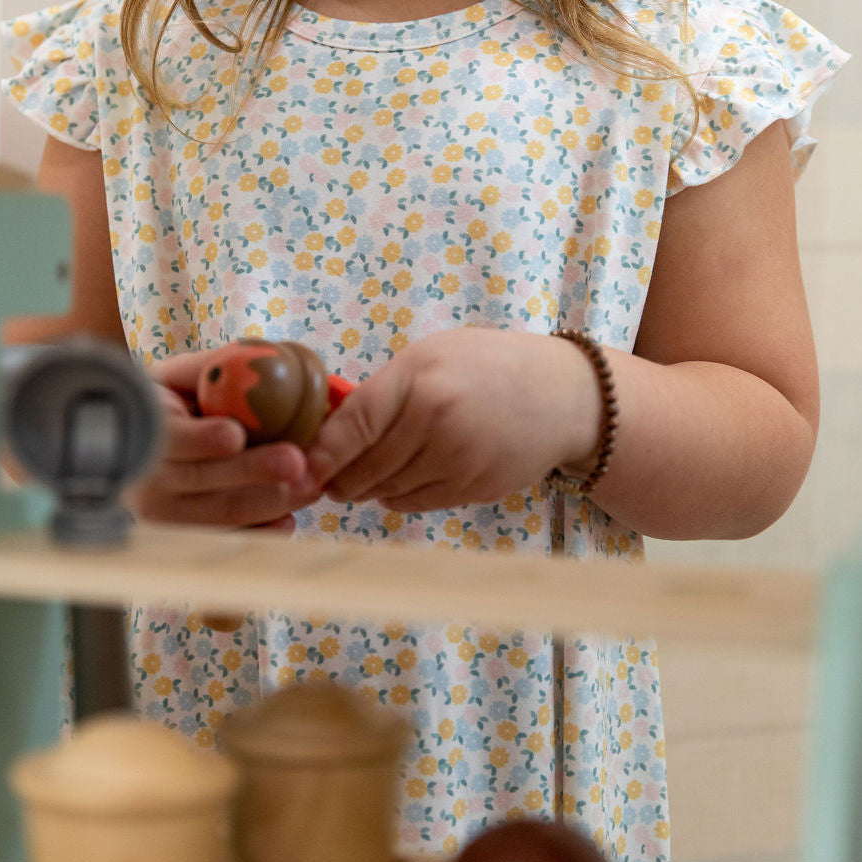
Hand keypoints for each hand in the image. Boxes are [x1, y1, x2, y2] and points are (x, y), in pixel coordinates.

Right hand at [130, 349, 321, 527]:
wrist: (145, 451)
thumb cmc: (171, 405)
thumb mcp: (178, 376)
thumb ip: (207, 367)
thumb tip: (255, 357)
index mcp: (143, 432)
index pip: (168, 438)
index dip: (201, 439)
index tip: (235, 435)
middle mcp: (145, 482)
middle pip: (202, 479)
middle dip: (253, 471)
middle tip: (296, 461)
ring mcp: (166, 517)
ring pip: (221, 513)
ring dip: (270, 501)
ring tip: (309, 486)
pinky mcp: (189, 539)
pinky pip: (230, 539)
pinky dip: (262, 531)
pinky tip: (289, 518)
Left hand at [305, 329, 600, 512]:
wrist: (563, 396)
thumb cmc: (486, 367)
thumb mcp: (430, 357)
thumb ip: (381, 392)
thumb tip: (323, 432)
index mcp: (420, 383)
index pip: (352, 427)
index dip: (319, 454)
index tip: (298, 468)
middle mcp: (437, 424)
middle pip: (364, 468)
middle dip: (338, 477)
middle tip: (324, 476)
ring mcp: (458, 462)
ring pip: (386, 491)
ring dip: (368, 486)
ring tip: (366, 472)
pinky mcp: (474, 489)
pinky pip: (415, 504)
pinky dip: (399, 496)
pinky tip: (404, 477)